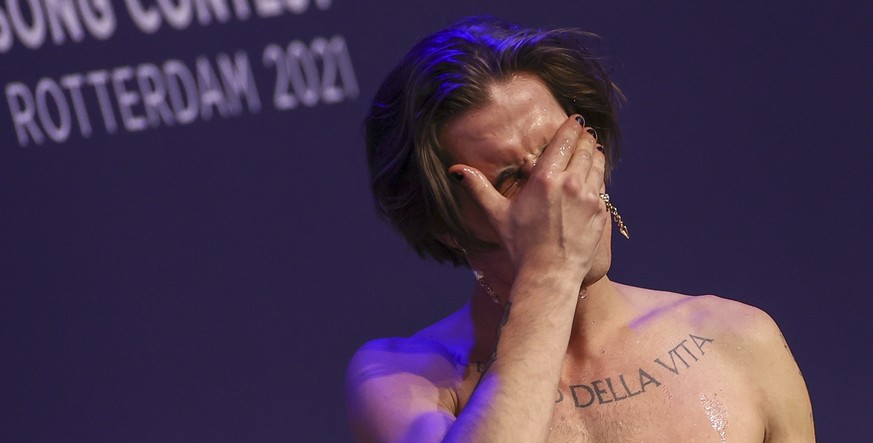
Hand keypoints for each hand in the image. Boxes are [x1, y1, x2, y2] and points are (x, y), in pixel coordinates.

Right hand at [448, 115, 607, 277]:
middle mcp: (570, 183)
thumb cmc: (520, 246)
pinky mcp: (600, 212)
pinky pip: (602, 185)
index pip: (564, 141)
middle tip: (583, 131)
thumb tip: (454, 170)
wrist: (549, 275)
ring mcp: (589, 197)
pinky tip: (593, 175)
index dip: (571, 127)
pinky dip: (598, 175)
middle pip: (584, 147)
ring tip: (591, 147)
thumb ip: (478, 188)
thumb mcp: (497, 215)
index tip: (574, 119)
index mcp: (545, 179)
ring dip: (594, 152)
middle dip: (584, 137)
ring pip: (597, 163)